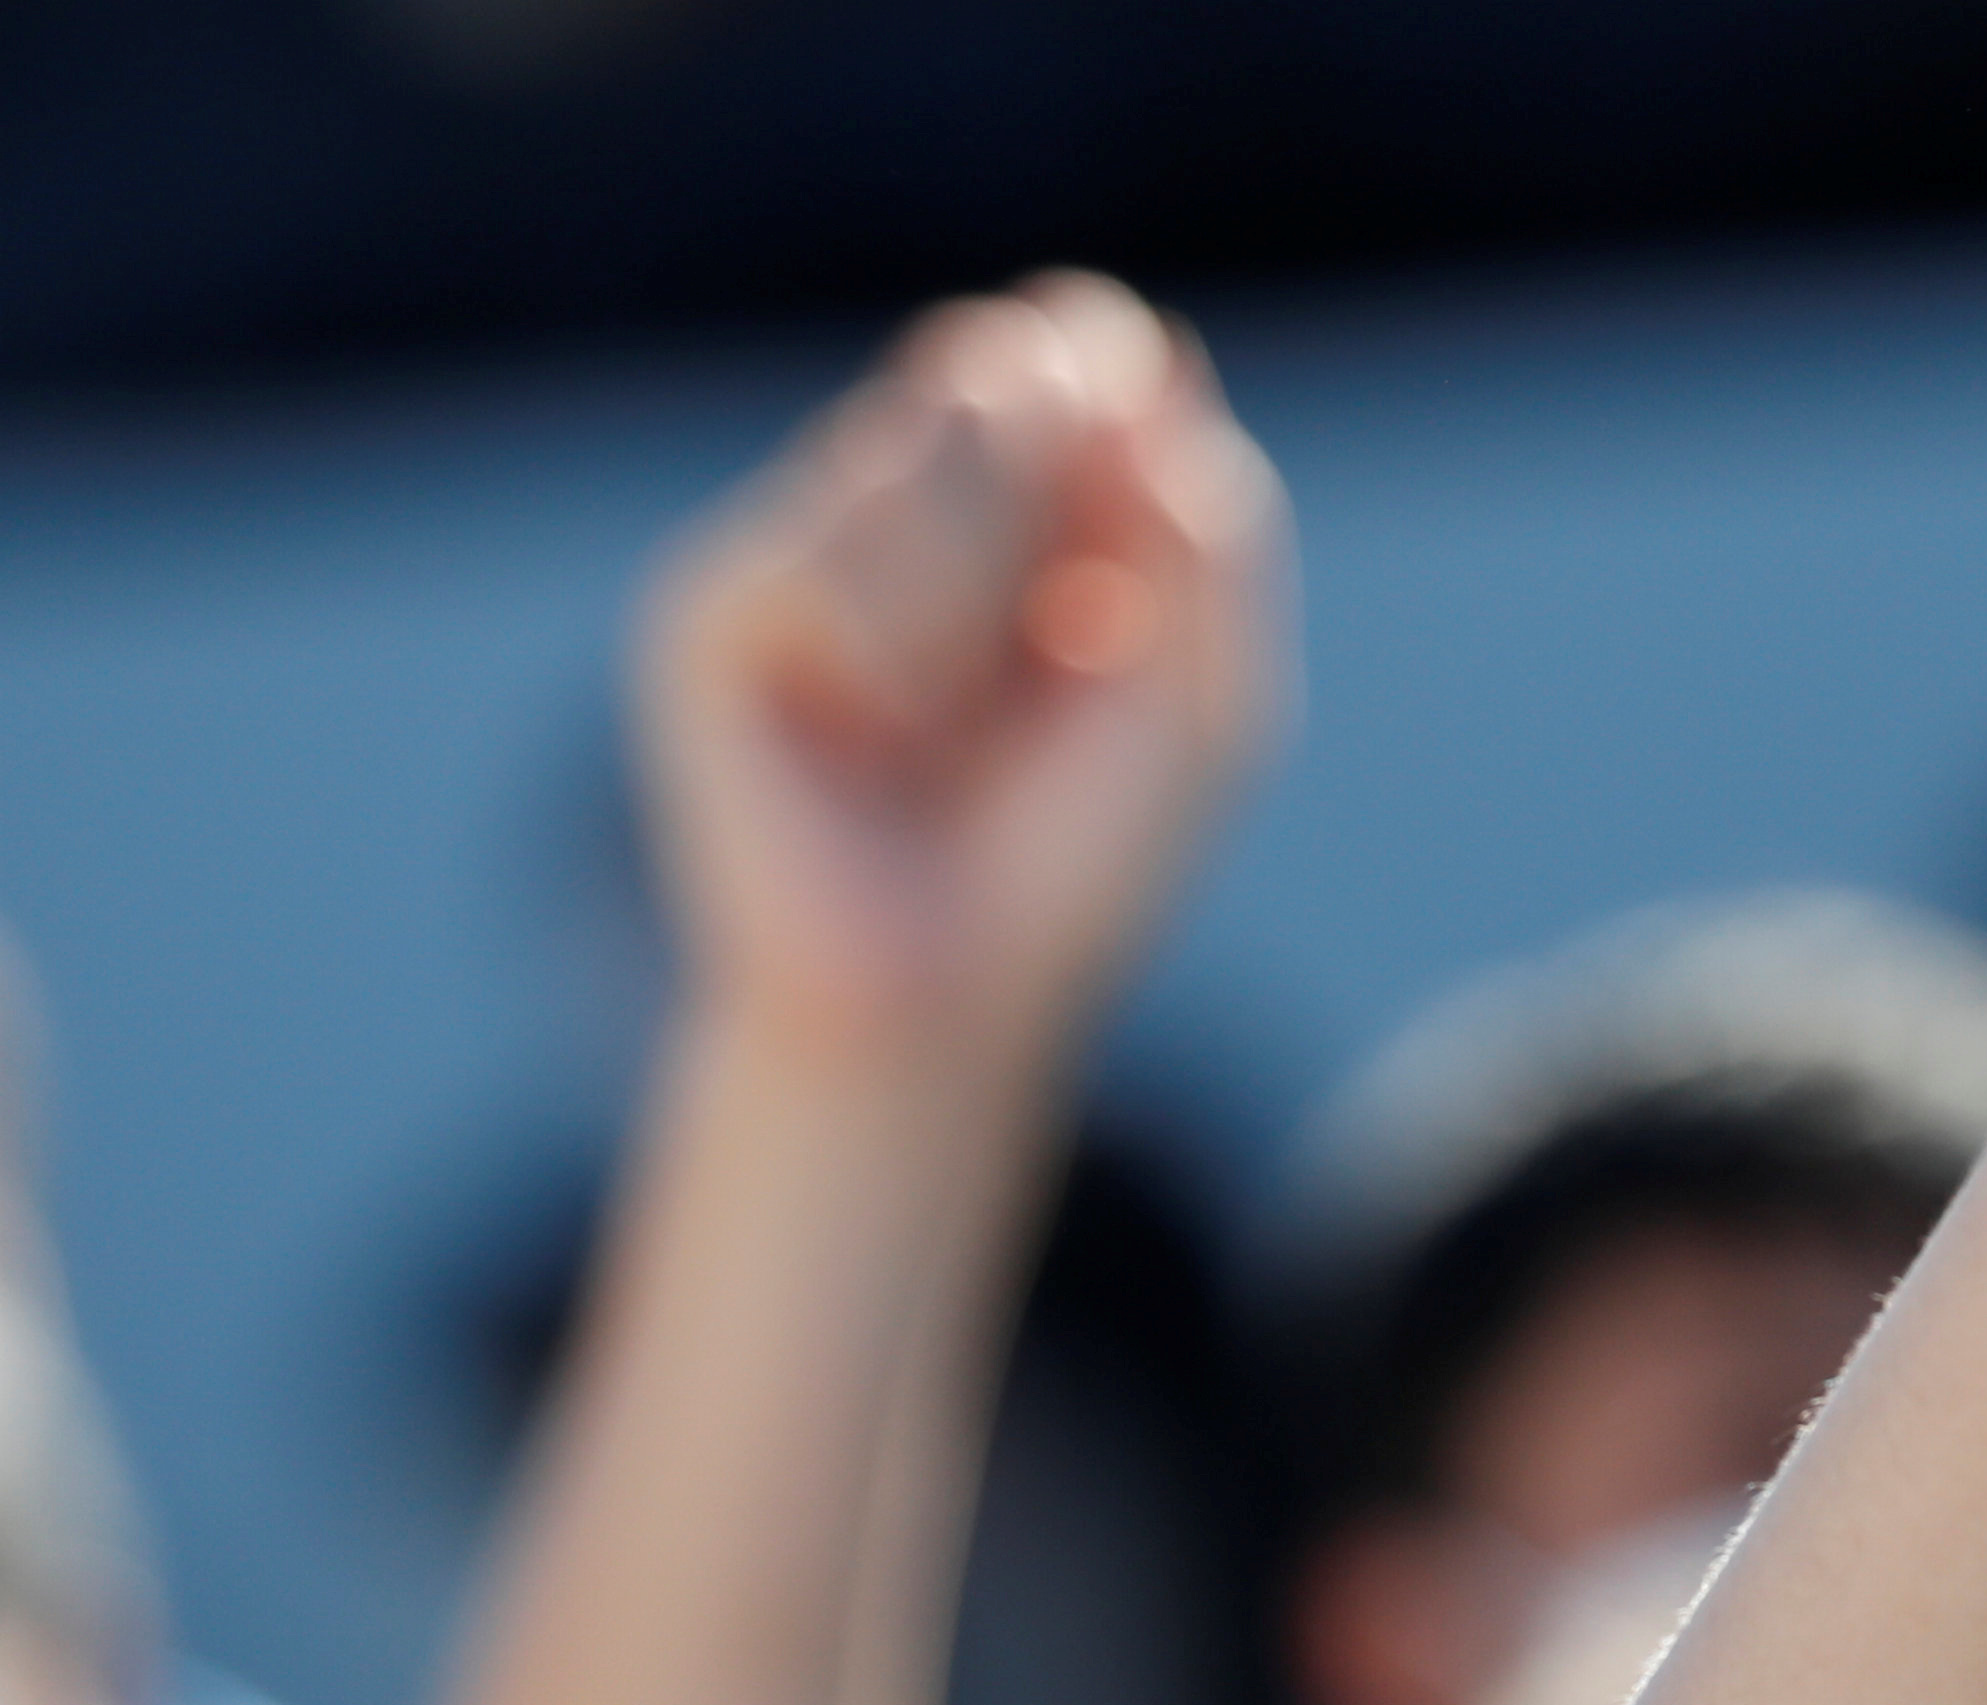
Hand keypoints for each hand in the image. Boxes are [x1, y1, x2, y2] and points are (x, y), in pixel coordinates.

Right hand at [638, 275, 1285, 1070]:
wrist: (948, 1001)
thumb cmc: (1073, 862)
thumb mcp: (1206, 701)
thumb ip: (1214, 537)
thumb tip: (1157, 362)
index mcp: (1007, 514)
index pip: (1052, 359)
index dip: (1100, 374)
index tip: (1139, 427)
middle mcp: (889, 508)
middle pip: (995, 374)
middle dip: (1061, 499)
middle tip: (1061, 639)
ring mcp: (794, 551)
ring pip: (920, 449)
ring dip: (986, 590)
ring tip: (954, 722)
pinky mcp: (709, 611)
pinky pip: (831, 555)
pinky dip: (898, 653)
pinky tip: (877, 737)